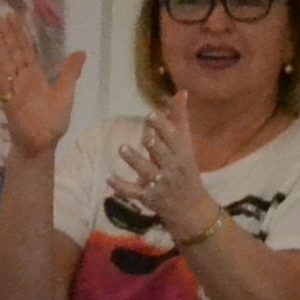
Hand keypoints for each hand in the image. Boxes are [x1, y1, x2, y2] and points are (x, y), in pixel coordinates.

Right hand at [0, 6, 84, 159]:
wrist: (40, 144)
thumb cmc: (52, 122)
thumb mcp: (65, 94)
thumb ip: (70, 73)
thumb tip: (80, 52)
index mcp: (35, 76)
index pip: (26, 50)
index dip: (20, 34)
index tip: (13, 17)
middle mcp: (22, 79)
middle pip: (13, 52)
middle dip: (6, 35)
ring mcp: (14, 90)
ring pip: (6, 64)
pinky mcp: (9, 102)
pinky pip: (2, 85)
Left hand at [114, 108, 226, 245]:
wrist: (190, 207)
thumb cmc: (186, 170)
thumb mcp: (186, 146)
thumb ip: (180, 120)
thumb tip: (180, 92)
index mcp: (182, 153)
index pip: (175, 138)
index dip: (164, 127)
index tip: (152, 114)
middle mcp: (172, 168)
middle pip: (163, 155)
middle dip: (155, 145)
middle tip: (144, 135)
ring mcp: (159, 184)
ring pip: (147, 171)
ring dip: (135, 160)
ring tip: (122, 148)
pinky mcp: (147, 197)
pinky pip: (133, 192)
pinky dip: (121, 186)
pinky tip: (109, 177)